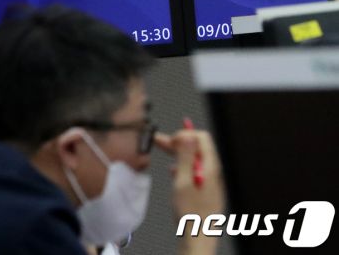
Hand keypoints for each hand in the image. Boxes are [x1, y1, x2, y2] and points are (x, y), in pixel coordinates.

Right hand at [155, 129, 225, 254]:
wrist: (198, 238)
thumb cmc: (191, 214)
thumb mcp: (183, 181)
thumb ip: (185, 157)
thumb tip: (188, 135)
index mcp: (211, 167)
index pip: (202, 137)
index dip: (185, 134)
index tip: (170, 140)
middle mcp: (213, 172)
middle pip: (197, 147)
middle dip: (177, 141)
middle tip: (158, 140)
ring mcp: (210, 181)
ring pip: (194, 159)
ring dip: (177, 152)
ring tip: (161, 150)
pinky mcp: (206, 190)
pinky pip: (195, 170)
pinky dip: (182, 165)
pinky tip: (172, 170)